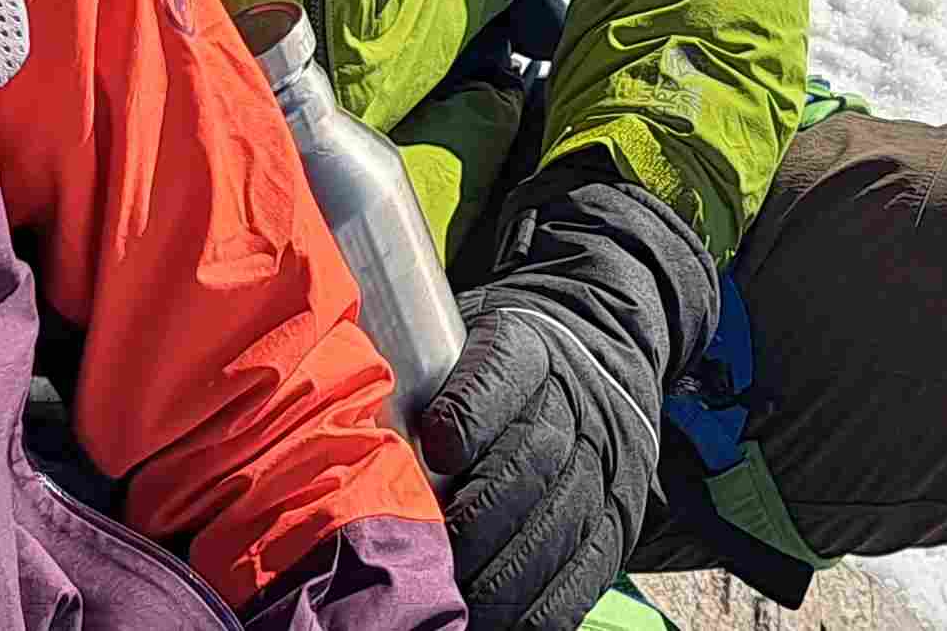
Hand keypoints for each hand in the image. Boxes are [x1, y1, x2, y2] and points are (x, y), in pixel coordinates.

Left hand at [413, 172, 716, 630]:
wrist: (595, 357)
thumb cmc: (491, 370)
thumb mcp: (458, 344)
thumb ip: (410, 383)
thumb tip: (327, 436)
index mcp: (529, 348)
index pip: (502, 373)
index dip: (470, 414)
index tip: (435, 447)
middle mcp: (577, 405)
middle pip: (530, 463)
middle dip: (475, 519)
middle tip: (424, 559)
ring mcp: (606, 466)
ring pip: (558, 526)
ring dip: (501, 576)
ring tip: (451, 605)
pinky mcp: (618, 522)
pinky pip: (584, 575)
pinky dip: (538, 608)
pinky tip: (494, 621)